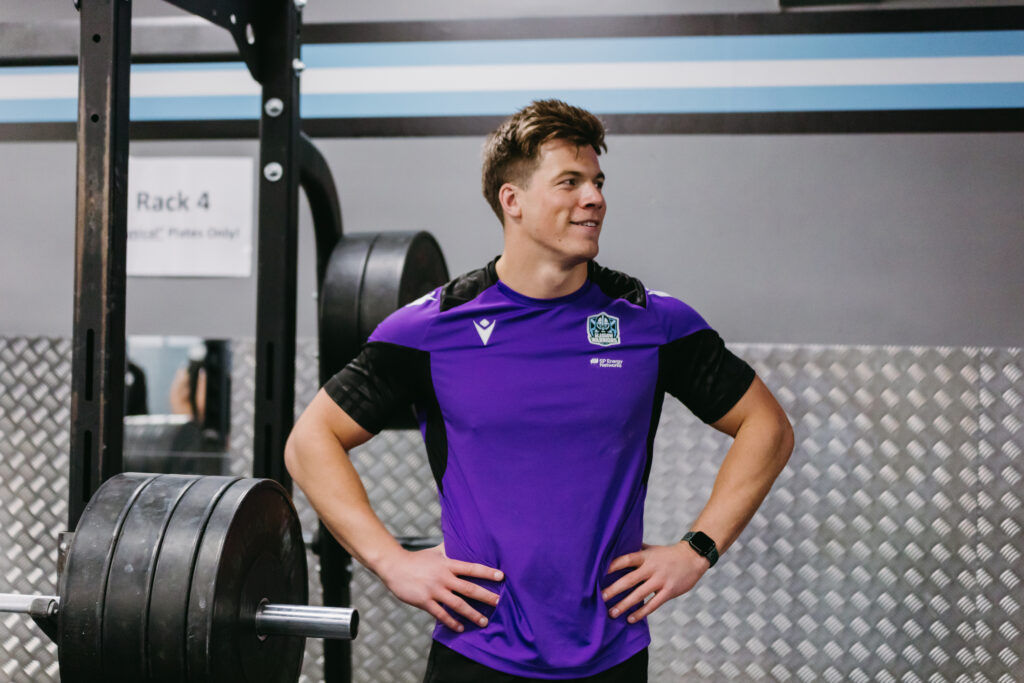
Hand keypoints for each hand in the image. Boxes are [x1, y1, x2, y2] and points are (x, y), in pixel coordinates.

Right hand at [377, 543, 502, 632]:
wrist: (395, 566)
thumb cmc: (417, 559)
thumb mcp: (436, 551)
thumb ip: (449, 549)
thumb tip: (461, 540)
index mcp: (448, 564)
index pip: (472, 568)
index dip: (487, 572)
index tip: (501, 577)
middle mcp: (444, 577)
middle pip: (469, 588)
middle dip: (486, 596)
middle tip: (499, 603)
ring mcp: (434, 590)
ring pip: (457, 604)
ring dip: (472, 614)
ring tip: (484, 621)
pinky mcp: (425, 601)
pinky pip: (441, 614)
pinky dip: (452, 622)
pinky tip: (461, 628)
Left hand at [603, 542, 708, 622]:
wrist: (693, 558)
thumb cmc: (667, 554)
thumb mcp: (651, 549)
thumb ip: (636, 550)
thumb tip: (616, 548)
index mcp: (646, 556)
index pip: (626, 559)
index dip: (613, 565)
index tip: (598, 573)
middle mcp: (652, 568)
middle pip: (630, 579)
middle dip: (614, 589)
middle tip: (600, 597)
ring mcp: (660, 580)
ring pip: (639, 594)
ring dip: (625, 605)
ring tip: (612, 613)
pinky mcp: (669, 591)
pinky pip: (653, 604)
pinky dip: (641, 612)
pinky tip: (630, 619)